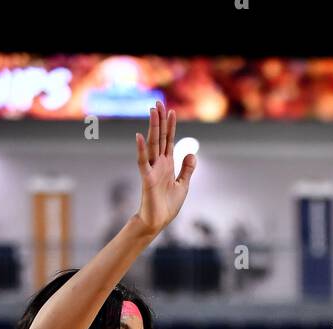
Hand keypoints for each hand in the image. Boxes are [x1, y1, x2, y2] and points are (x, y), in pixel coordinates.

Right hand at [135, 101, 195, 235]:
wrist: (158, 222)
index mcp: (168, 164)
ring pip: (152, 144)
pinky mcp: (146, 179)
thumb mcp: (183, 185)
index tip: (171, 111)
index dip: (171, 126)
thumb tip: (193, 153)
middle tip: (158, 102)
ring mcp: (152, 169)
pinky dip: (141, 149)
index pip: (169, 140)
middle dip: (160, 120)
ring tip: (152, 111)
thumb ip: (187, 169)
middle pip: (160, 137)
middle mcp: (159, 163)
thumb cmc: (168, 205)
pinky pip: (142, 161)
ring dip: (152, 128)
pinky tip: (139, 136)